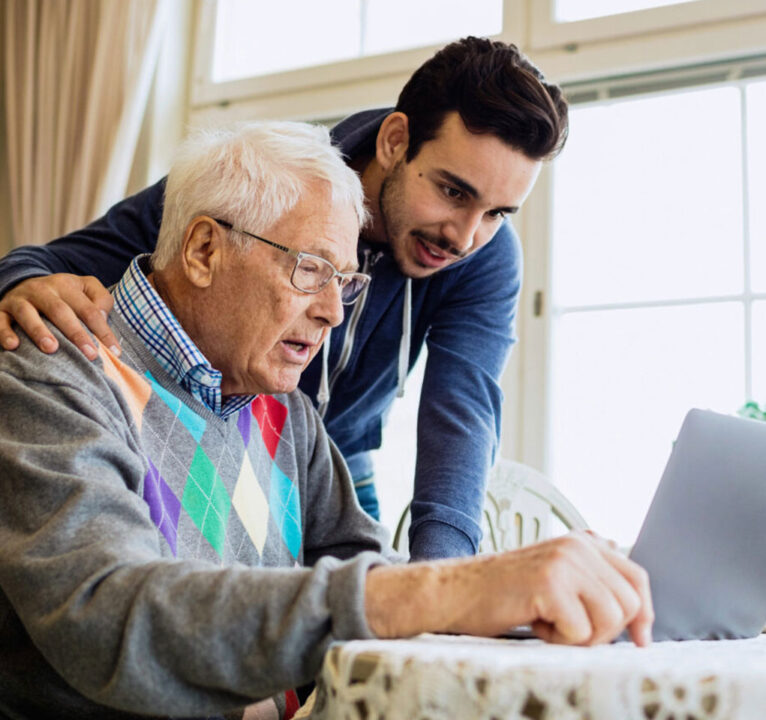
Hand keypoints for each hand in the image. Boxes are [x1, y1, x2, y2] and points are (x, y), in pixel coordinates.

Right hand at [0, 274, 117, 359]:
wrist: (24, 283)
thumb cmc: (64, 295)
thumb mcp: (85, 288)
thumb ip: (101, 300)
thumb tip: (103, 317)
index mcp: (66, 285)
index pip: (89, 309)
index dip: (103, 330)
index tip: (115, 351)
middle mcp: (42, 290)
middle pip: (60, 311)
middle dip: (76, 333)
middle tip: (90, 354)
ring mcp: (20, 299)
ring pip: (28, 314)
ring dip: (39, 331)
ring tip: (51, 348)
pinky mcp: (1, 309)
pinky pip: (0, 320)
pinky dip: (4, 333)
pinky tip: (13, 346)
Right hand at [366, 531, 652, 645]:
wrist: (456, 592)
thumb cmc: (503, 593)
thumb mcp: (555, 578)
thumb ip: (591, 582)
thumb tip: (638, 615)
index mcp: (582, 542)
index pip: (636, 576)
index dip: (643, 612)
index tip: (641, 638)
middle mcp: (577, 545)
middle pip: (629, 603)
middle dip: (604, 630)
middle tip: (567, 628)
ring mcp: (564, 560)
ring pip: (611, 619)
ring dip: (581, 636)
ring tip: (548, 623)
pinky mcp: (550, 582)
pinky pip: (581, 631)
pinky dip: (559, 640)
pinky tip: (534, 623)